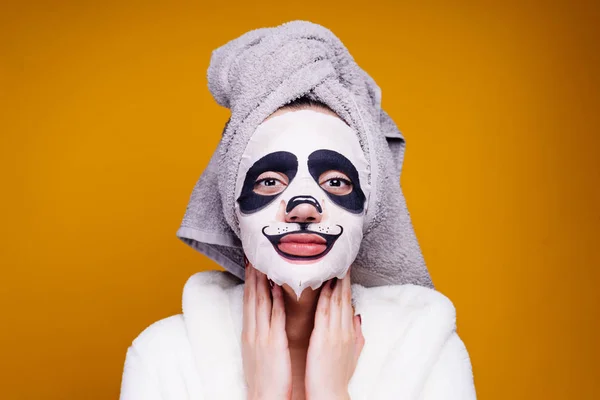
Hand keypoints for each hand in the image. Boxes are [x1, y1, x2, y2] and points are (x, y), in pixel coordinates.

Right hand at [241, 263, 291, 399]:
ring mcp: (262, 336)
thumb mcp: (258, 351)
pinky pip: (275, 318)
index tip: (251, 264)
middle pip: (252, 297)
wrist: (263, 397)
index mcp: (250, 333)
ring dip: (262, 281)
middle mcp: (253, 331)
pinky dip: (275, 301)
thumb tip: (265, 319)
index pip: (248, 301)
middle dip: (252, 275)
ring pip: (260, 303)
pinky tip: (278, 288)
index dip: (249, 281)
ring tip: (264, 263)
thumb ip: (262, 333)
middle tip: (255, 255)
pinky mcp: (274, 343)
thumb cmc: (265, 377)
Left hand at [305, 269, 364, 399]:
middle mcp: (344, 330)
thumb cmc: (337, 377)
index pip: (348, 303)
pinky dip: (323, 296)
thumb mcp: (352, 354)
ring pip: (335, 301)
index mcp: (349, 332)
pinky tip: (321, 285)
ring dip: (333, 282)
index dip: (347, 285)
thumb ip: (356, 335)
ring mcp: (334, 333)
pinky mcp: (323, 338)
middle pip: (344, 298)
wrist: (331, 395)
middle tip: (341, 259)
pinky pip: (323, 312)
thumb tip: (358, 318)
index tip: (345, 269)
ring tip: (332, 264)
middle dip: (343, 278)